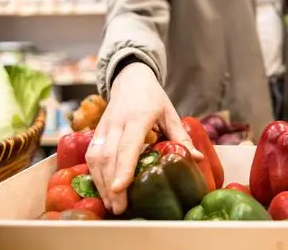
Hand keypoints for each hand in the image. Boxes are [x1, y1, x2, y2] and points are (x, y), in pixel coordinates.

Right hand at [85, 62, 201, 214]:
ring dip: (100, 183)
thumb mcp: (170, 113)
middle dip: (111, 185)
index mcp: (138, 118)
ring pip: (96, 158)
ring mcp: (104, 127)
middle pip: (108, 157)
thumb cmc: (153, 97)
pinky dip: (94, 174)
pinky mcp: (97, 131)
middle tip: (119, 209)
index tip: (120, 188)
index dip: (123, 168)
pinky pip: (91, 155)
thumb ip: (181, 137)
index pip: (128, 145)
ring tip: (111, 204)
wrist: (130, 79)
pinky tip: (102, 190)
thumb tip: (197, 159)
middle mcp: (117, 123)